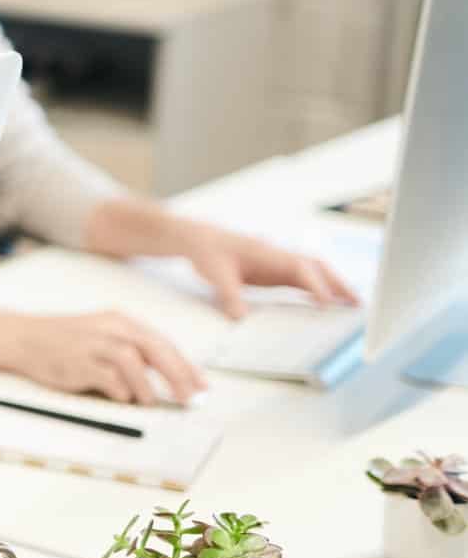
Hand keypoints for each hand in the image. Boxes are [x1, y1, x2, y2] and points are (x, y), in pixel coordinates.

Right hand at [5, 311, 206, 404]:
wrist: (21, 337)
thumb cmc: (63, 341)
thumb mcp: (101, 335)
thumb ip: (131, 350)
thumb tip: (165, 375)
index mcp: (119, 321)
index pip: (162, 342)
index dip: (186, 365)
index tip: (201, 384)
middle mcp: (109, 328)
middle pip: (154, 348)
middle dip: (178, 375)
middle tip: (189, 397)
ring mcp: (92, 344)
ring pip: (133, 361)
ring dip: (147, 386)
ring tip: (149, 401)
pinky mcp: (77, 362)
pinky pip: (108, 377)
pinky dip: (120, 390)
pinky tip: (122, 397)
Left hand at [176, 223, 359, 318]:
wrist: (199, 240)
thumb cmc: (208, 251)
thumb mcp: (215, 274)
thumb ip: (229, 295)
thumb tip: (240, 318)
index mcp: (267, 252)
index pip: (299, 268)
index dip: (314, 285)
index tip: (327, 303)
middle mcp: (279, 256)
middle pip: (316, 267)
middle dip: (338, 284)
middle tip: (358, 303)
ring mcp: (279, 264)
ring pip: (314, 274)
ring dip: (334, 287)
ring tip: (353, 306)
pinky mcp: (276, 273)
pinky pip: (303, 282)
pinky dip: (319, 291)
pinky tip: (328, 306)